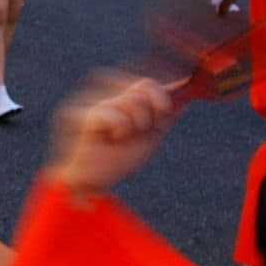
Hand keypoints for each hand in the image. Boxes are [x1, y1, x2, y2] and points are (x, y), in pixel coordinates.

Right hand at [45, 74, 176, 196]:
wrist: (94, 183)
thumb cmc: (119, 158)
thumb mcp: (151, 134)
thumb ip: (165, 112)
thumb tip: (185, 92)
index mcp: (120, 94)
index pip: (147, 82)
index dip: (160, 98)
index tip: (161, 117)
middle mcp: (104, 92)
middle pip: (143, 84)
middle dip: (152, 112)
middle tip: (142, 130)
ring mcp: (92, 100)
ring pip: (132, 99)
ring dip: (137, 123)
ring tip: (123, 137)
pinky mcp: (80, 113)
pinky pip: (111, 112)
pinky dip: (120, 128)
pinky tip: (113, 138)